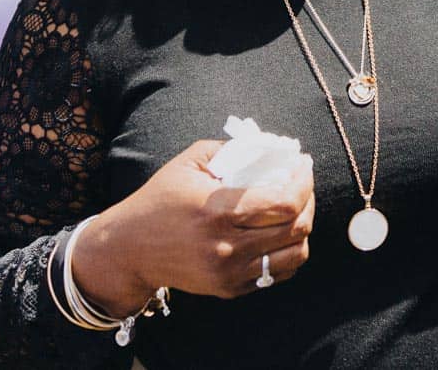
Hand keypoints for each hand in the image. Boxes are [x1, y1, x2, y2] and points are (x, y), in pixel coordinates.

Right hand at [70, 140, 313, 314]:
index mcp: (219, 210)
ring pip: (295, 255)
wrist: (128, 250)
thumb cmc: (160, 199)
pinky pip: (276, 274)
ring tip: (295, 210)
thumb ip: (233, 149)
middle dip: (309, 201)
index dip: (304, 182)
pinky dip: (288, 252)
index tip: (304, 164)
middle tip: (302, 184)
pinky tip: (279, 233)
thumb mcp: (190, 162)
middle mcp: (227, 246)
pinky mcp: (229, 289)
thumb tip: (274, 148)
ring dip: (303, 229)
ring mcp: (229, 273)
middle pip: (297, 229)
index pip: (284, 202)